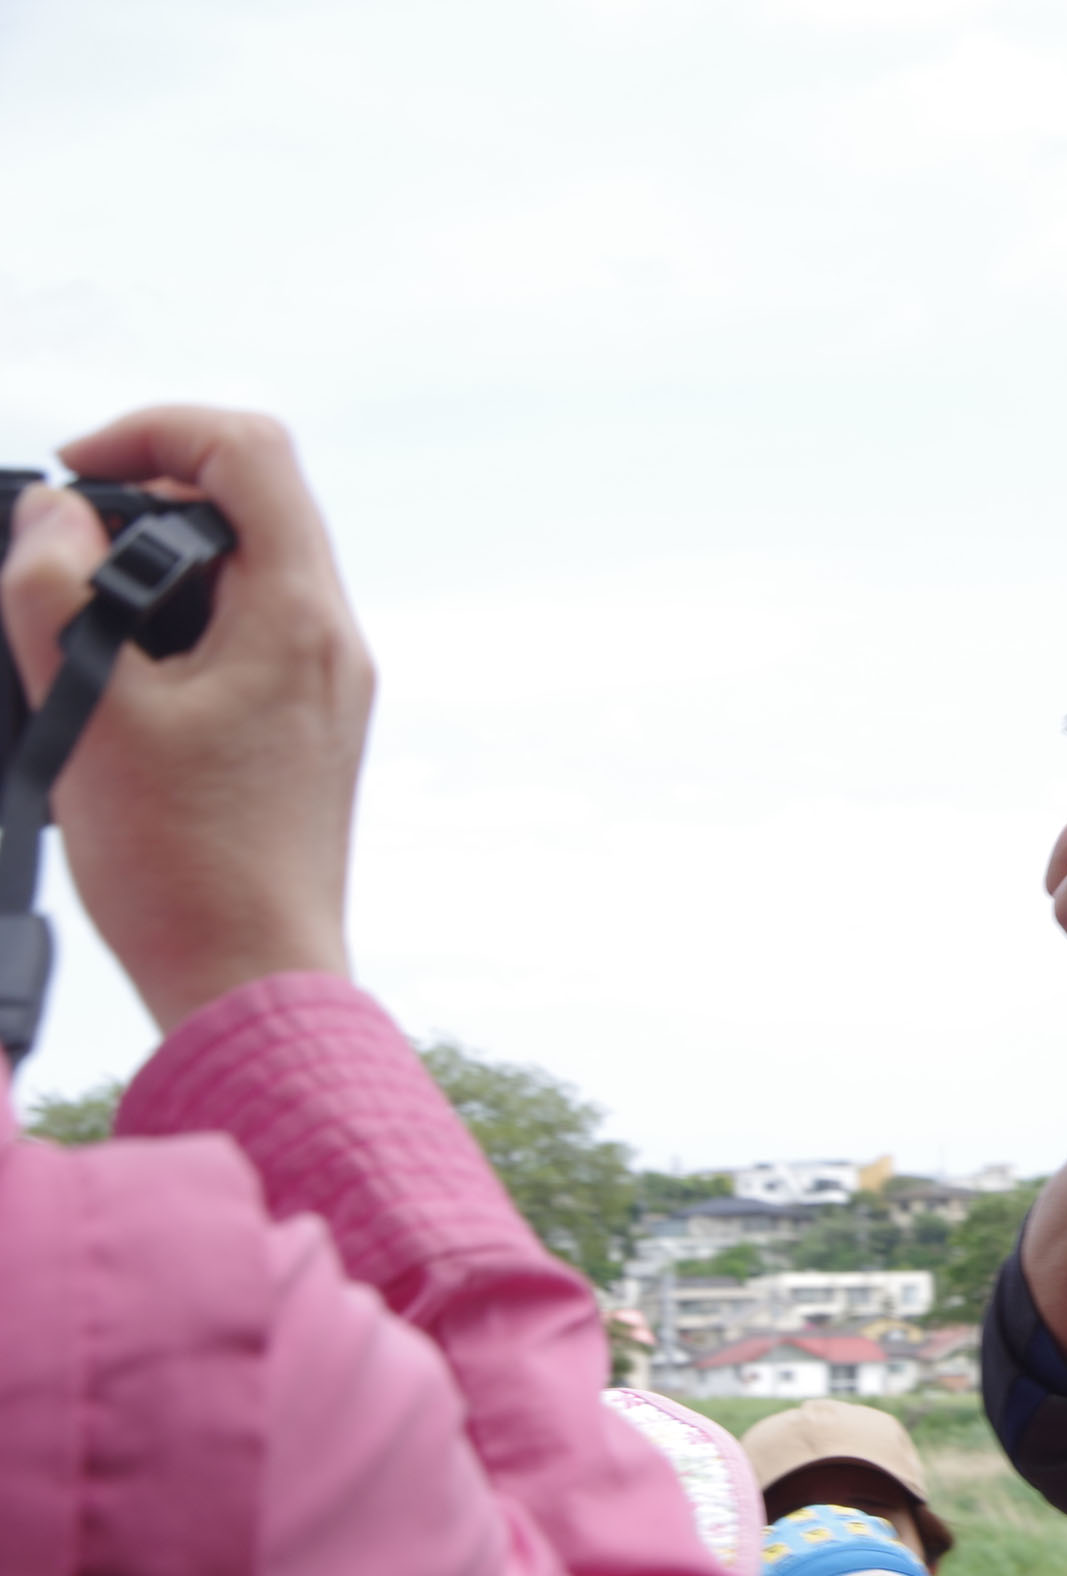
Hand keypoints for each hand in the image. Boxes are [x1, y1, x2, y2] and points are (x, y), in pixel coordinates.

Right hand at [0, 407, 371, 1031]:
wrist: (251, 972)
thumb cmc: (182, 865)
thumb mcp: (89, 709)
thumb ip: (52, 590)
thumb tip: (54, 514)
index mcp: (299, 615)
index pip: (250, 449)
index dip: (153, 429)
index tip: (74, 471)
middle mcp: (332, 637)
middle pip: (254, 501)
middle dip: (147, 497)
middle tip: (62, 550)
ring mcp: (328, 681)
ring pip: (251, 567)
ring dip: (160, 564)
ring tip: (79, 618)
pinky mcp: (309, 722)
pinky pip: (253, 627)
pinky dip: (184, 619)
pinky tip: (121, 676)